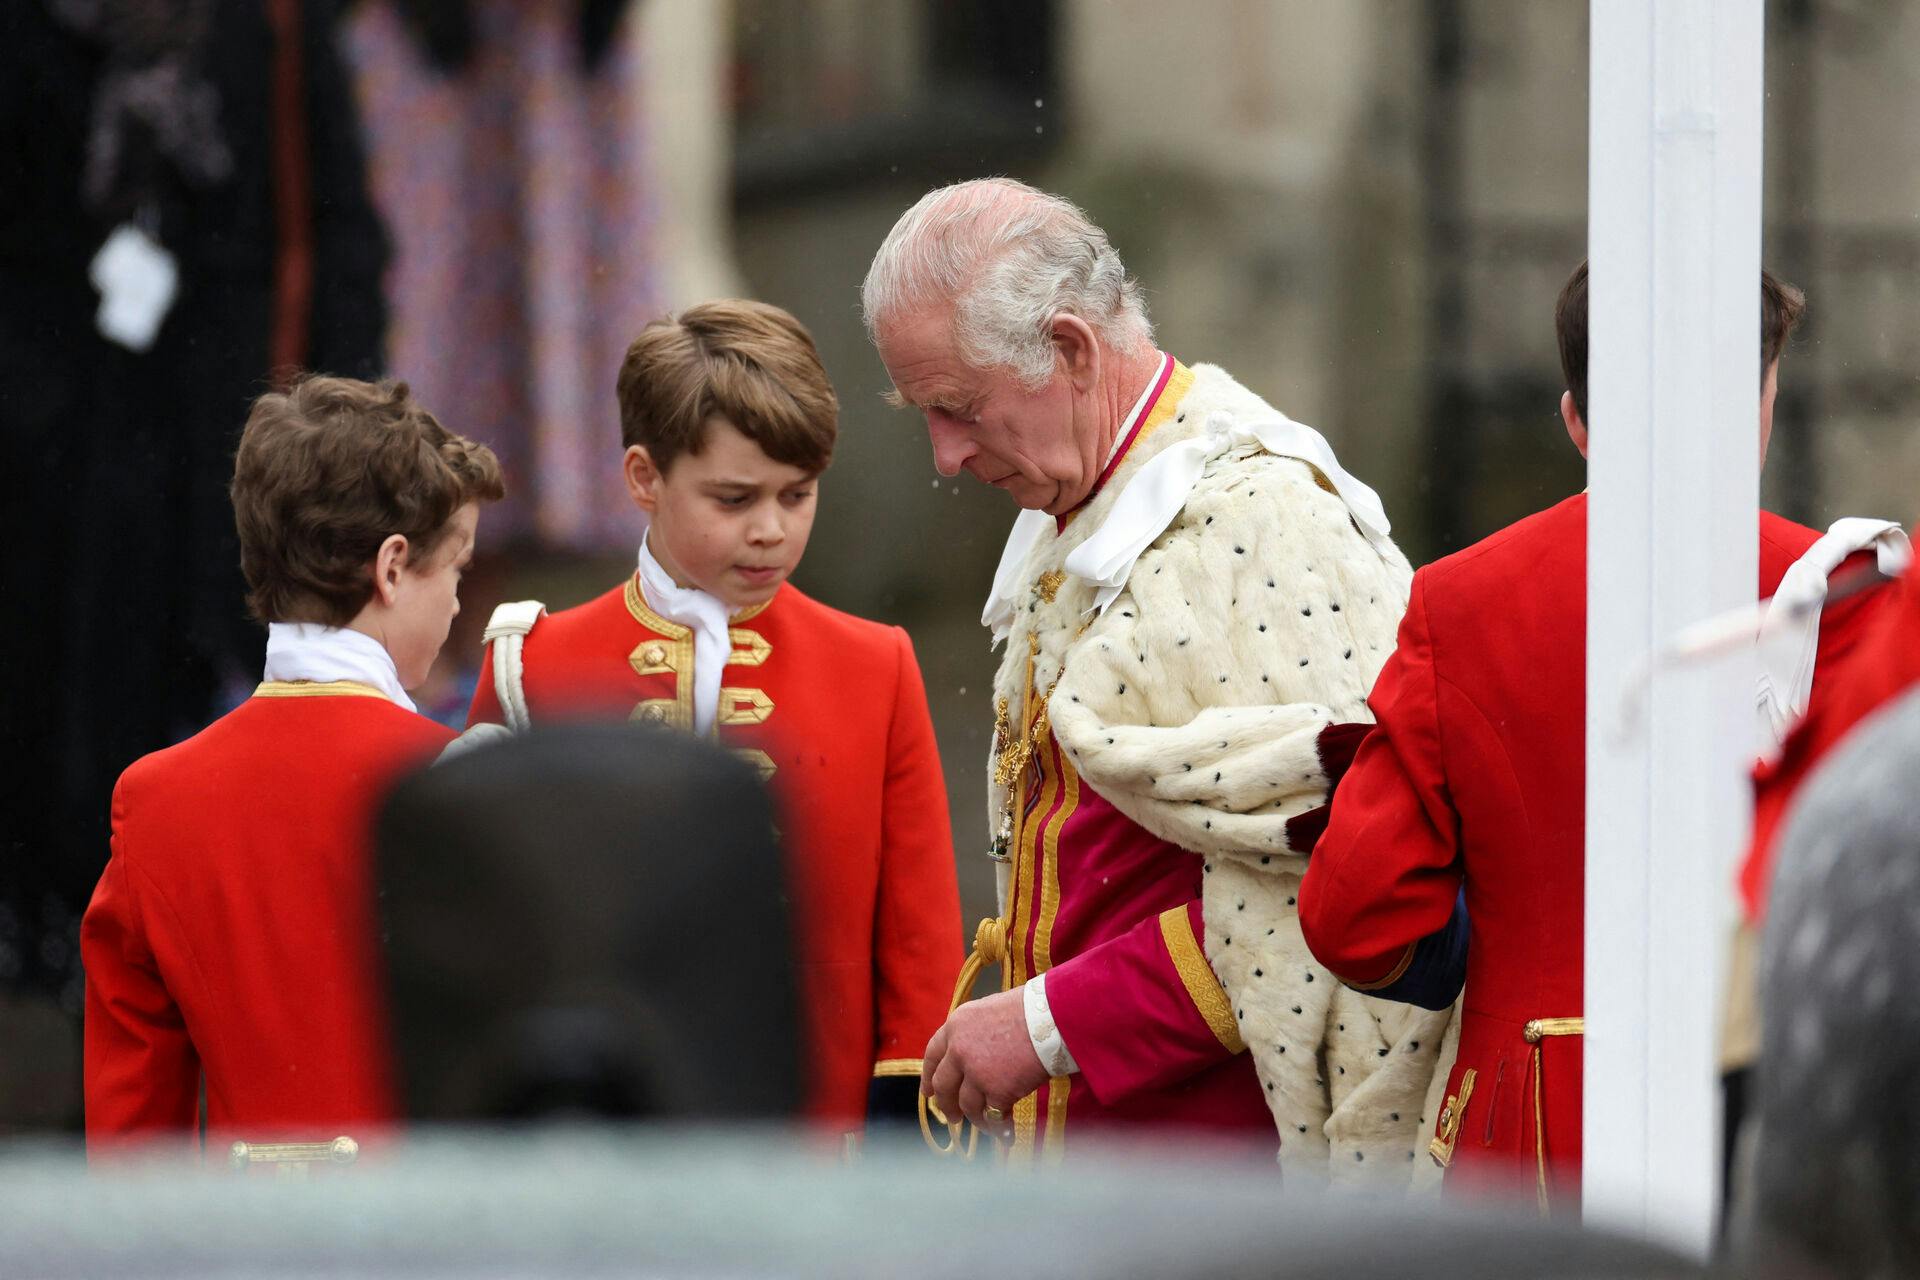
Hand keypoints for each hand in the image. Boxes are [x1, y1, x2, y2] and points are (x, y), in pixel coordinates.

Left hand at [921, 987, 1050, 1141]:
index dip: (929, 1076)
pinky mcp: (996, 1091)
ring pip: (967, 1106)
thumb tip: (974, 1055)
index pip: (932, 1054)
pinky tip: (1007, 1134)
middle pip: (944, 1086)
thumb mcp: (990, 1011)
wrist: (1052, 1018)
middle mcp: (959, 1050)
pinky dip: (1000, 1128)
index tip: (929, 1092)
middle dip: (947, 1105)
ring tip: (987, 1127)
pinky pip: (993, 1116)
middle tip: (953, 1117)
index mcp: (956, 1025)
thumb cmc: (1030, 1010)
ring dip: (976, 1120)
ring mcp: (976, 1072)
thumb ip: (974, 1033)